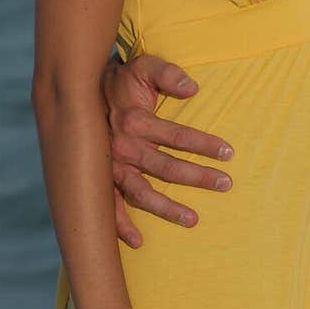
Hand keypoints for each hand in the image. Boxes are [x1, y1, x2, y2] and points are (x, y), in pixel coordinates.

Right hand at [103, 54, 233, 247]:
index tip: (229, 153)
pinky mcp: (99, 179)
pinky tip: (137, 242)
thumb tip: (193, 87)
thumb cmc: (120, 79)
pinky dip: (120, 226)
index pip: (178, 136)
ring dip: (167, 208)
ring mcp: (111, 167)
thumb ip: (167, 73)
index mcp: (136, 121)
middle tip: (226, 184)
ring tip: (193, 219)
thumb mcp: (143, 67)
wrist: (80, 92)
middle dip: (198, 177)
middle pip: (167, 168)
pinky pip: (109, 207)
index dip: (205, 145)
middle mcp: (123, 147)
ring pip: (142, 192)